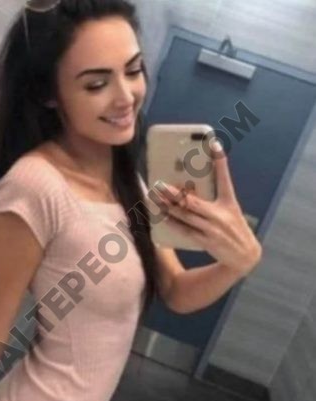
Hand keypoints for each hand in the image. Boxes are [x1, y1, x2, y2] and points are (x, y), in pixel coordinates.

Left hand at [155, 140, 262, 277]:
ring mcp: (212, 229)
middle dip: (173, 193)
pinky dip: (172, 222)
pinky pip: (185, 230)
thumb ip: (217, 194)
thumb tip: (198, 180)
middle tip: (158, 184)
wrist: (245, 256)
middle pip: (192, 201)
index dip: (220, 161)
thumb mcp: (231, 208)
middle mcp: (220, 215)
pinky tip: (162, 216)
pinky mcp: (206, 241)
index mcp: (229, 203)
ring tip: (155, 198)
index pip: (224, 178)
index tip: (214, 144)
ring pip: (185, 215)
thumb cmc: (235, 227)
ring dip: (168, 207)